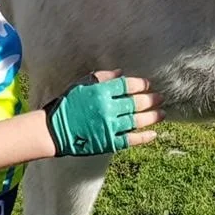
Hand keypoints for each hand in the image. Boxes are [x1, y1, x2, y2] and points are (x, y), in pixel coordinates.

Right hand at [42, 71, 161, 155]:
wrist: (52, 131)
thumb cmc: (66, 105)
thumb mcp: (81, 85)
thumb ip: (102, 77)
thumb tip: (121, 72)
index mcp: (100, 92)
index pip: (127, 85)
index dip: (141, 83)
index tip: (149, 84)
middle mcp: (107, 108)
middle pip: (136, 102)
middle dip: (151, 99)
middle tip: (161, 97)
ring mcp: (108, 126)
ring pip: (137, 120)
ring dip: (152, 117)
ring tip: (162, 113)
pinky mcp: (108, 142)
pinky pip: (130, 139)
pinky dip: (144, 137)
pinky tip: (154, 134)